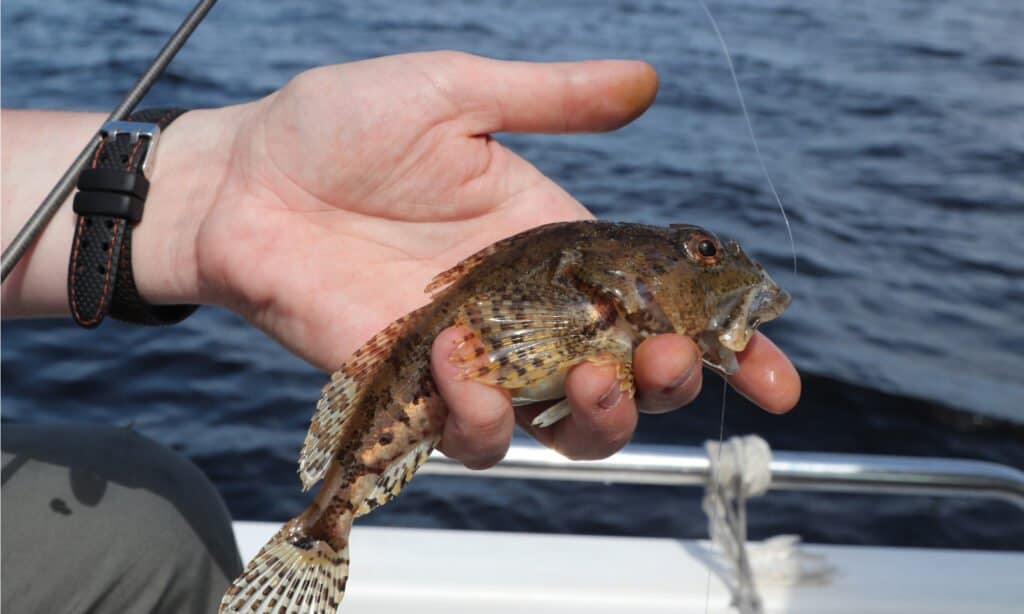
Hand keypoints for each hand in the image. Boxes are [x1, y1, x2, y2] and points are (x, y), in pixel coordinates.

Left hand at [139, 52, 799, 466]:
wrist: (244, 178)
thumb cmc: (339, 127)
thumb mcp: (456, 94)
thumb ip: (553, 99)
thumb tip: (648, 81)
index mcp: (558, 240)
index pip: (662, 298)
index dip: (729, 340)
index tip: (780, 373)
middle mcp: (532, 308)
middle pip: (634, 379)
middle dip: (673, 385)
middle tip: (670, 360)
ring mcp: (480, 355)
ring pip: (568, 426)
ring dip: (600, 418)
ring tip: (592, 377)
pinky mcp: (420, 391)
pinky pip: (475, 434)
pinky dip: (483, 412)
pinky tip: (454, 354)